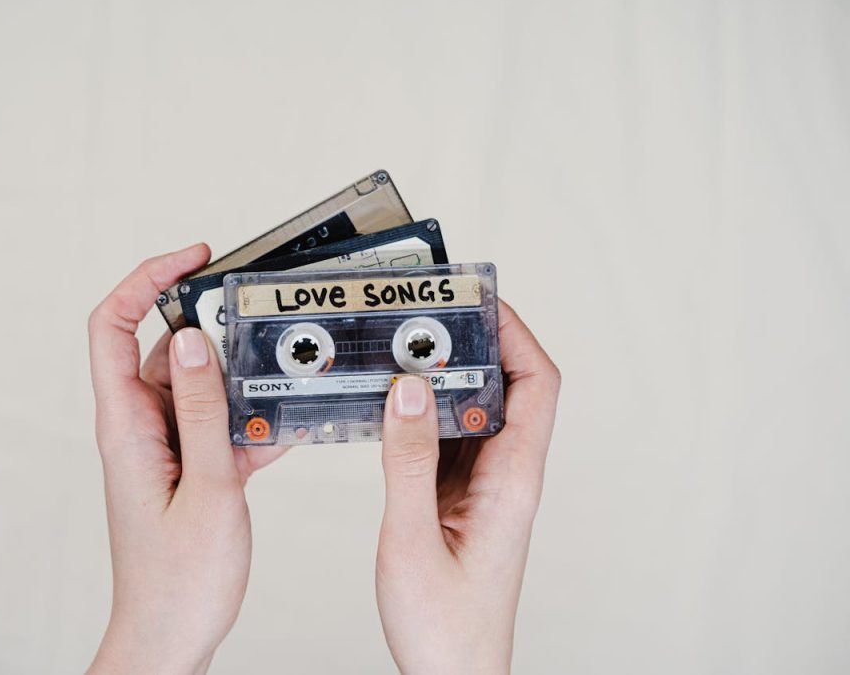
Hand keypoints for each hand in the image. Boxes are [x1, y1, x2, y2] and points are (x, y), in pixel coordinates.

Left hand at [87, 245, 286, 673]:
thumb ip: (202, 410)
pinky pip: (216, 424)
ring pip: (199, 387)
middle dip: (212, 326)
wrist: (170, 638)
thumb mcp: (207, 487)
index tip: (194, 258)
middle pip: (164, 348)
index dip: (147, 279)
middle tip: (257, 316)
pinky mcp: (187, 467)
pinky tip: (283, 428)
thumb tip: (193, 341)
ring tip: (281, 379)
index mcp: (126, 426)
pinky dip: (249, 421)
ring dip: (239, 381)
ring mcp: (164, 447)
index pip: (113, 324)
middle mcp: (139, 428)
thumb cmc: (178, 581)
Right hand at [376, 300, 559, 673]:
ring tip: (403, 350)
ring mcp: (484, 488)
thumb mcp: (413, 537)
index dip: (516, 333)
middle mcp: (506, 477)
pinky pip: (447, 440)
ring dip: (443, 378)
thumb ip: (408, 460)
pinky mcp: (461, 500)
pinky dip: (422, 414)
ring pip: (474, 412)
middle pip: (507, 387)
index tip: (478, 300)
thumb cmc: (447, 628)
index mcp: (513, 482)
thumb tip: (408, 388)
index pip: (537, 385)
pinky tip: (391, 405)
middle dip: (472, 343)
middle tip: (427, 316)